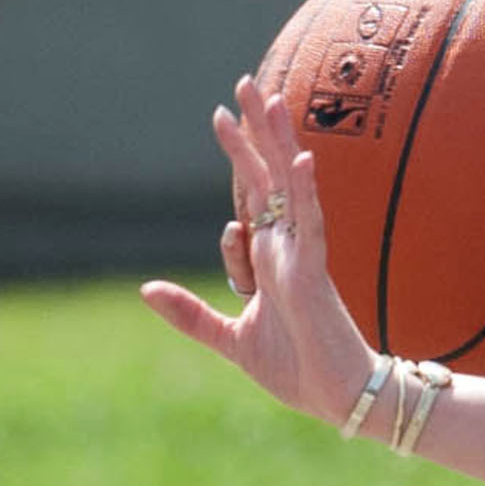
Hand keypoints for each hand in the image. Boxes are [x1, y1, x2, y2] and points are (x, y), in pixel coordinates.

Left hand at [138, 75, 378, 427]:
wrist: (338, 401)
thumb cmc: (297, 370)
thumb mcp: (230, 340)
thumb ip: (191, 315)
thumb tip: (146, 289)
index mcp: (269, 262)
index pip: (249, 200)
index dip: (237, 161)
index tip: (221, 120)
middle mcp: (286, 249)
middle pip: (268, 178)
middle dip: (256, 132)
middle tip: (243, 84)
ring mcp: (302, 257)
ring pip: (289, 188)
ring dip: (278, 143)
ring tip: (268, 97)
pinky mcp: (315, 275)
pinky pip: (310, 226)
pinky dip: (304, 193)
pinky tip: (299, 158)